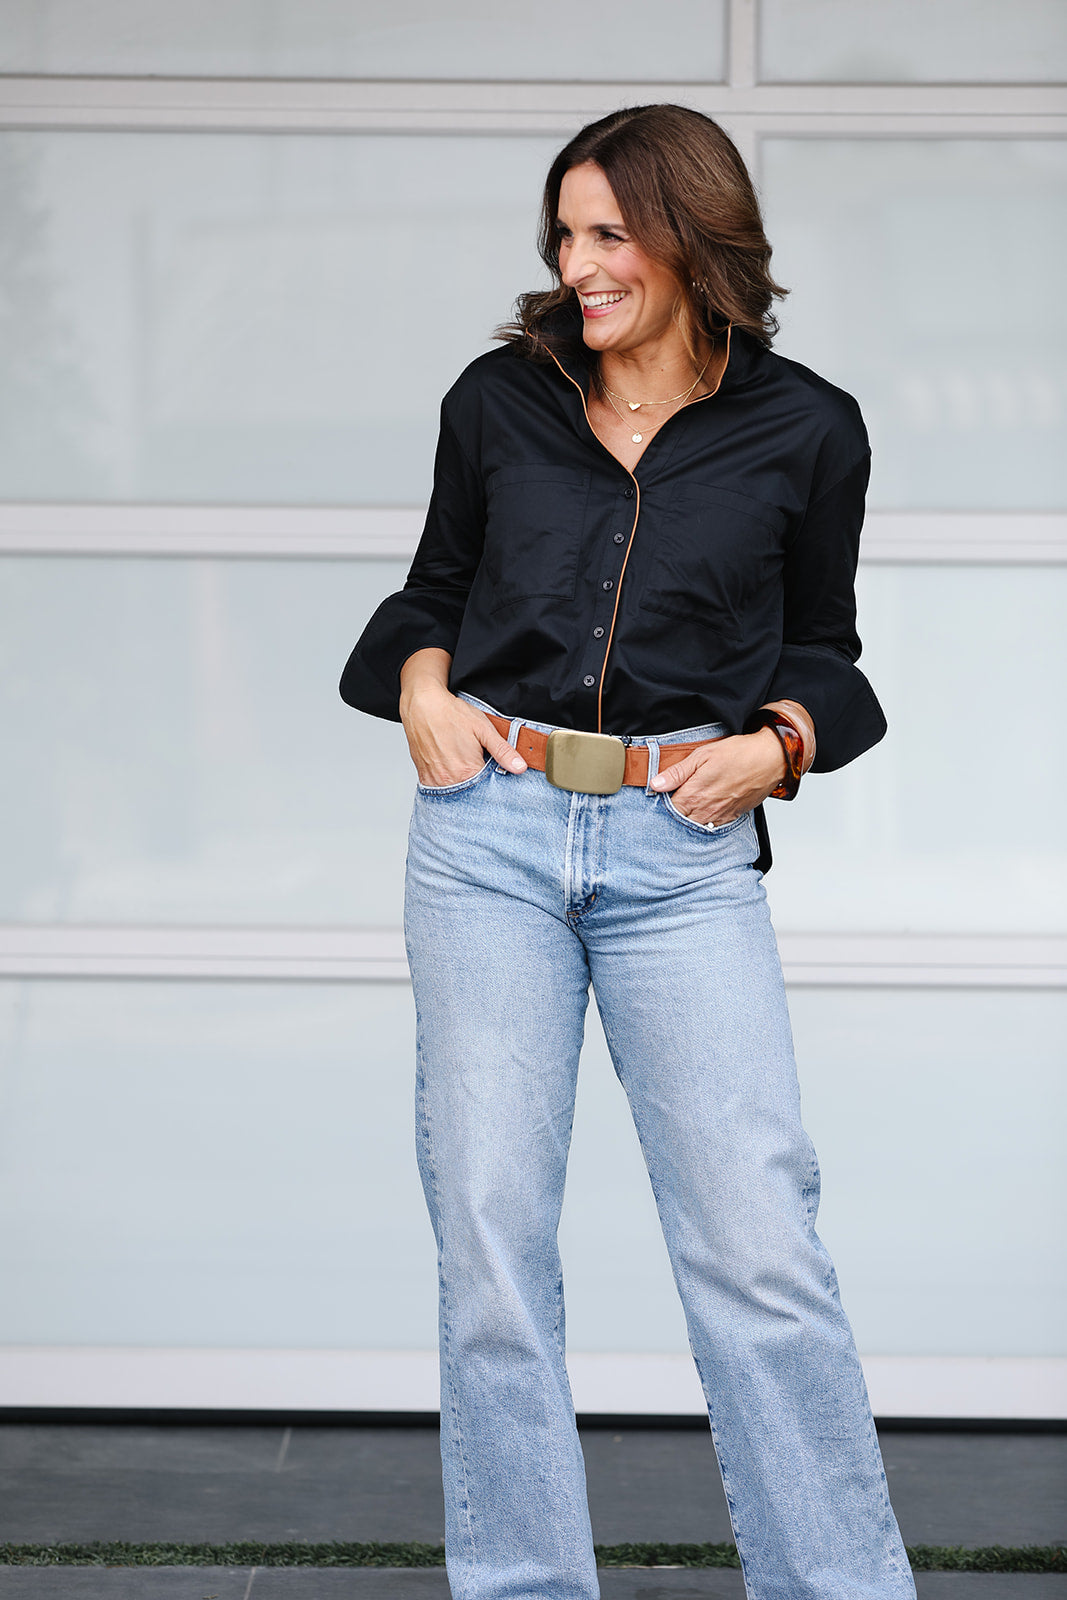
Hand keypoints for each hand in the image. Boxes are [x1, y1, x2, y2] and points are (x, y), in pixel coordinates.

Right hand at [399, 650, 526, 786]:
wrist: (422, 705)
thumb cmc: (451, 714)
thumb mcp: (483, 729)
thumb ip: (503, 751)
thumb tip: (520, 767)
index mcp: (468, 771)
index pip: (489, 789)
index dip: (494, 782)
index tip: (494, 771)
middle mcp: (450, 780)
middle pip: (472, 793)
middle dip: (479, 784)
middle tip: (476, 762)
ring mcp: (435, 781)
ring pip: (456, 794)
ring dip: (464, 785)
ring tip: (463, 763)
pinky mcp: (424, 777)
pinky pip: (440, 790)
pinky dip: (449, 783)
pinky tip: (452, 768)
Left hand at [650, 727, 786, 826]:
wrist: (770, 759)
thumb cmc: (738, 754)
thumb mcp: (702, 755)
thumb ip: (677, 772)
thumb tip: (656, 784)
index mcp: (694, 794)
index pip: (668, 809)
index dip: (662, 804)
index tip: (661, 796)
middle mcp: (706, 810)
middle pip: (680, 821)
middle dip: (674, 814)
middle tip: (674, 801)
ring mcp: (720, 816)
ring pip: (696, 827)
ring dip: (689, 820)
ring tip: (688, 807)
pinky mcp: (732, 817)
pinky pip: (713, 827)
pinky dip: (705, 822)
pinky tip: (705, 811)